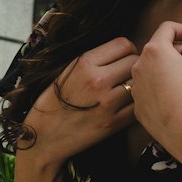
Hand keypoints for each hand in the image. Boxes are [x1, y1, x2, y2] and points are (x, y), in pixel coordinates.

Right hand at [22, 36, 137, 168]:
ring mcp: (107, 103)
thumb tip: (124, 51)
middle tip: (125, 76)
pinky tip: (124, 107)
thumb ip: (94, 60)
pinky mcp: (113, 123)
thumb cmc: (53, 102)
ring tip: (124, 91)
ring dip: (135, 86)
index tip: (122, 59)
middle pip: (134, 62)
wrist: (43, 136)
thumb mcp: (67, 70)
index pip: (123, 44)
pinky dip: (134, 106)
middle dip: (132, 67)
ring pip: (139, 84)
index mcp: (84, 63)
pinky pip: (137, 107)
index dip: (126, 51)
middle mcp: (98, 80)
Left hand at [130, 23, 181, 153]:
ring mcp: (137, 88)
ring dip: (168, 70)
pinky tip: (177, 97)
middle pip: (158, 49)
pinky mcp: (139, 107)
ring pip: (151, 71)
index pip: (168, 29)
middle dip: (179, 51)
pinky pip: (149, 92)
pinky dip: (161, 90)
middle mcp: (141, 67)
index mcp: (156, 51)